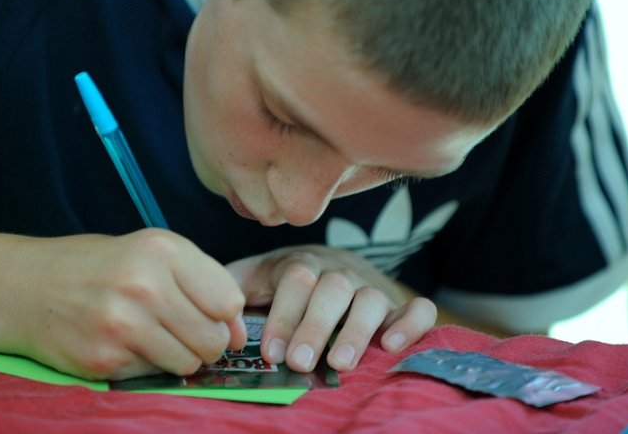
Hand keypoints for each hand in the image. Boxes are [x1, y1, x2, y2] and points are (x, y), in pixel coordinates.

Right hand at [17, 229, 247, 379]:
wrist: (29, 286)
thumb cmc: (102, 267)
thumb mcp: (153, 252)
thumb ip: (202, 282)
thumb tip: (239, 333)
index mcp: (163, 251)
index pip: (229, 302)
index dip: (226, 316)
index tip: (212, 317)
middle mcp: (144, 285)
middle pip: (213, 339)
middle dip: (206, 343)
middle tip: (182, 332)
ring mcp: (122, 325)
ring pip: (188, 362)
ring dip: (179, 357)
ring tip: (153, 336)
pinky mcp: (104, 359)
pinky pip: (154, 374)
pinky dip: (147, 364)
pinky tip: (125, 344)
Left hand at [226, 245, 436, 372]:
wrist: (336, 266)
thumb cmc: (287, 283)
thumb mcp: (256, 278)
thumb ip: (232, 288)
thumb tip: (210, 307)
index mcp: (301, 263)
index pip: (295, 279)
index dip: (283, 315)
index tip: (270, 352)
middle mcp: (338, 272)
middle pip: (331, 289)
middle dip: (314, 327)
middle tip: (299, 363)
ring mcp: (372, 288)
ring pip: (370, 300)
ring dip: (356, 331)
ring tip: (340, 364)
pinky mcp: (400, 306)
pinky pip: (417, 309)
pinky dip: (411, 325)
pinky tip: (392, 345)